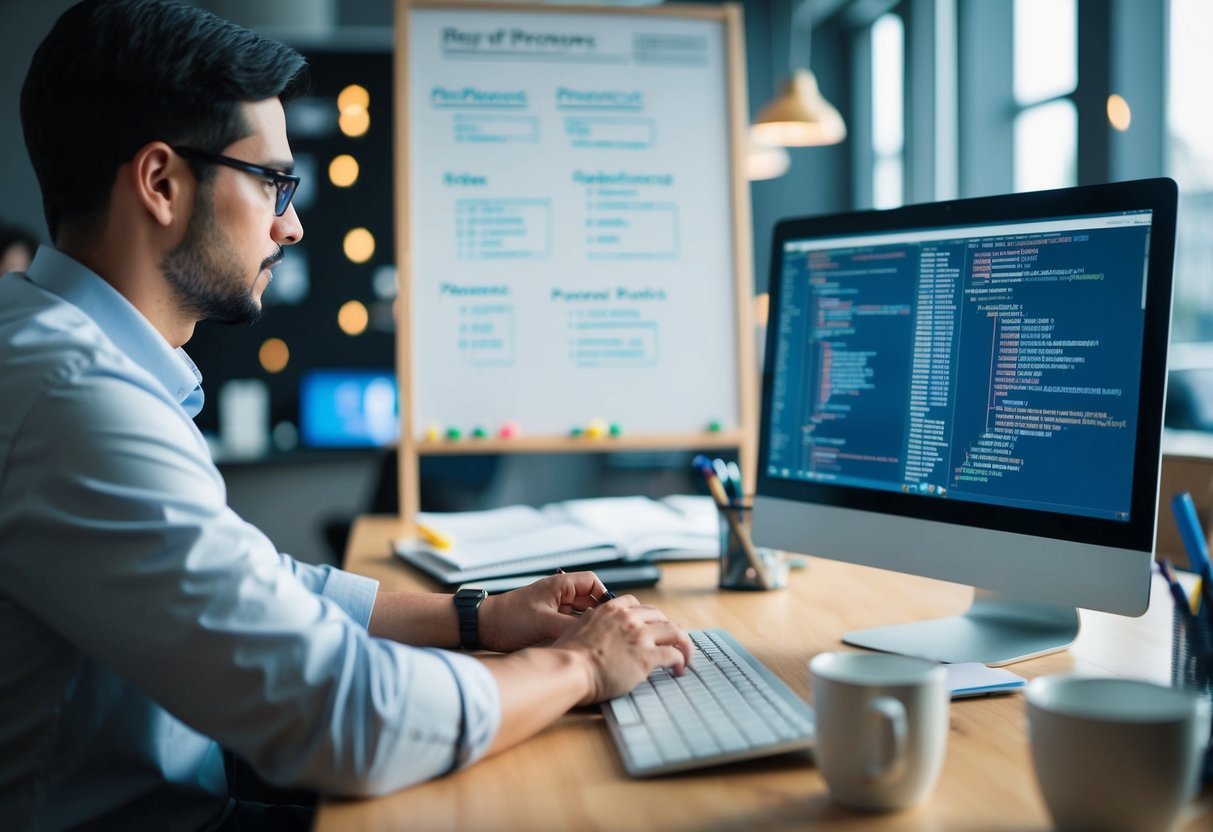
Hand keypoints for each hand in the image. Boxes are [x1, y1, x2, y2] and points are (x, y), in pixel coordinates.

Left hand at [477, 571, 607, 652]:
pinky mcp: (548, 622)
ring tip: (595, 639)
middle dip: (598, 613)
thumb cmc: (509, 618)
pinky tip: (579, 644)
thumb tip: (593, 635)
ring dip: (587, 625)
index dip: (603, 595)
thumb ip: (569, 627)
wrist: (484, 626)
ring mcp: (554, 608)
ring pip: (580, 614)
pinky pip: (569, 624)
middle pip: (589, 599)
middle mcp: (559, 595)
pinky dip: (576, 632)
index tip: (608, 613)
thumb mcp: (543, 623)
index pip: (592, 582)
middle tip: (607, 631)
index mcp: (560, 585)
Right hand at [551, 595, 691, 705]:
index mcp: (610, 609)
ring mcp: (639, 636)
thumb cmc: (567, 655)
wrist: (568, 668)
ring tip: (685, 655)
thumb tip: (592, 625)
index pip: (637, 604)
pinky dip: (681, 661)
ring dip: (683, 643)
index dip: (648, 615)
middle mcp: (628, 618)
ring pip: (674, 632)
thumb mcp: (577, 628)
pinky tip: (679, 669)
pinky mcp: (647, 656)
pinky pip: (673, 654)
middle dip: (667, 628)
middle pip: (659, 616)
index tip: (651, 626)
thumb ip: (591, 623)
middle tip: (672, 641)